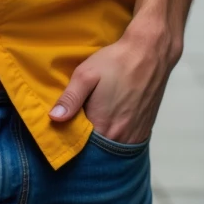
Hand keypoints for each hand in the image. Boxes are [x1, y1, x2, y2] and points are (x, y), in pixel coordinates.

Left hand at [47, 19, 176, 144]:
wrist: (149, 53)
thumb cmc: (115, 62)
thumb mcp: (86, 74)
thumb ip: (70, 98)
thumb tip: (53, 118)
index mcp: (103, 126)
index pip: (80, 146)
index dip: (71, 138)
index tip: (65, 128)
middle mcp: (120, 137)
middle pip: (97, 150)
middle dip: (86, 142)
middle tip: (78, 124)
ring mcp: (135, 136)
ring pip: (112, 148)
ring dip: (101, 140)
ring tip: (94, 122)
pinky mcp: (145, 130)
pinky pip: (126, 143)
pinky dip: (116, 137)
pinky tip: (111, 121)